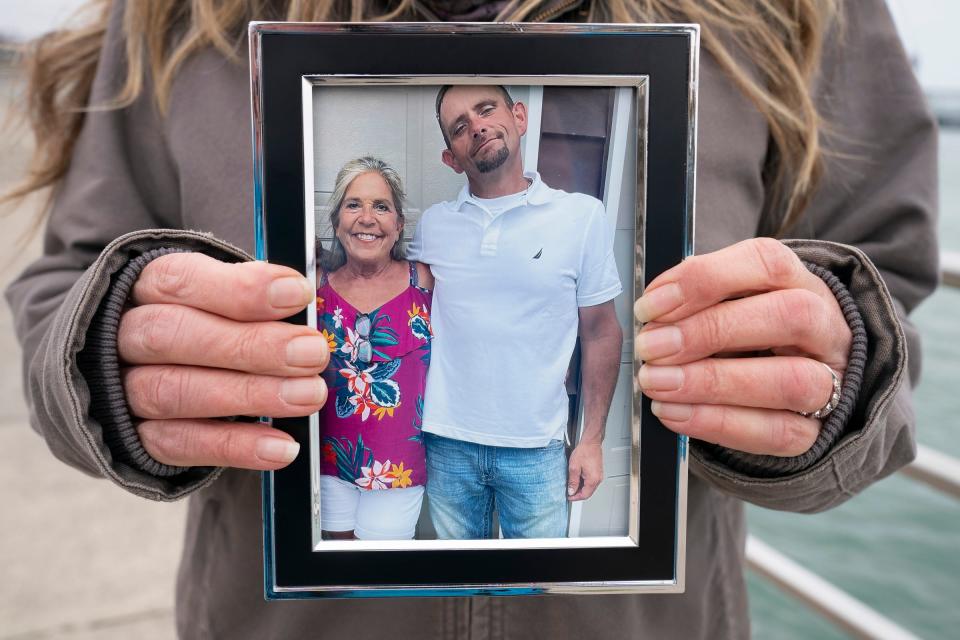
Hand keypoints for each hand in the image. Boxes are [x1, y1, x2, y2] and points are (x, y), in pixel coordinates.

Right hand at [117, 253, 328, 469]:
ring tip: (308, 395)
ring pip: (174, 392)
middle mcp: (123, 335)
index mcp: (148, 287)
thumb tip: (306, 302)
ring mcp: (122, 391)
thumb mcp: (221, 295)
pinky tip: (283, 447)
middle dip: (250, 345)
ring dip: (249, 395)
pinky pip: (180, 445)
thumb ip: (254, 299)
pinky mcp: (135, 440)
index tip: (297, 294)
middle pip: (173, 335)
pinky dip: (235, 447)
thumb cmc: (202, 322)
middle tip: (312, 353)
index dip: (239, 289)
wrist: (142, 374)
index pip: (181, 281)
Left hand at [567, 441, 602, 500]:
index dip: (575, 497)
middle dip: (577, 493)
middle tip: (569, 491)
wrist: (591, 442)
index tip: (568, 497)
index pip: (584, 495)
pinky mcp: (597, 472)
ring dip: (580, 488)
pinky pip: (591, 482)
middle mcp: (598, 479)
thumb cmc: (584, 451)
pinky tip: (577, 478)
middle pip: (588, 493)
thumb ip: (572, 481)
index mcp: (593, 480)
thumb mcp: (574, 467)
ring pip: (589, 488)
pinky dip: (583, 483)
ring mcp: (598, 476)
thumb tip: (571, 491)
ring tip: (571, 483)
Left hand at [634, 239, 850, 456]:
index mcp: (797, 281)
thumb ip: (695, 299)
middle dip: (708, 332)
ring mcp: (830, 379)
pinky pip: (776, 431)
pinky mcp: (816, 429)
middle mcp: (824, 326)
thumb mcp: (725, 301)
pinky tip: (673, 412)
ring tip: (656, 383)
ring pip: (790, 381)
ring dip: (711, 383)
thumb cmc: (746, 330)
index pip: (766, 263)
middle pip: (787, 317)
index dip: (704, 280)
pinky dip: (717, 423)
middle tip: (651, 347)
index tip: (650, 306)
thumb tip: (650, 313)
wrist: (793, 378)